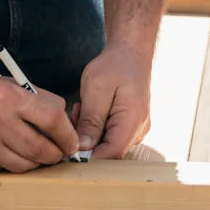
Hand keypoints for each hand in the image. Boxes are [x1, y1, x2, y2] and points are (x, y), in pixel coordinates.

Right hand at [0, 69, 77, 173]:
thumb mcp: (5, 85)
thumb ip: (36, 100)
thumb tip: (65, 119)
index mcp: (9, 97)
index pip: (52, 120)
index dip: (68, 135)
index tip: (73, 143)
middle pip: (42, 149)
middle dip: (55, 155)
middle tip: (56, 154)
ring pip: (24, 165)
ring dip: (32, 162)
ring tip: (30, 153)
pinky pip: (1, 170)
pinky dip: (7, 164)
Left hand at [75, 40, 152, 158]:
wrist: (130, 53)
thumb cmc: (115, 66)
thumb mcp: (96, 88)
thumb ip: (90, 120)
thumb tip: (83, 148)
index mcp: (133, 120)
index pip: (112, 154)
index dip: (90, 156)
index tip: (70, 144)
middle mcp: (138, 129)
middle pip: (109, 152)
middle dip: (86, 142)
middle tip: (76, 115)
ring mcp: (136, 130)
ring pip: (107, 146)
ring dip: (89, 134)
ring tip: (83, 109)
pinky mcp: (129, 127)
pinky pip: (110, 138)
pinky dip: (95, 129)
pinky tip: (90, 112)